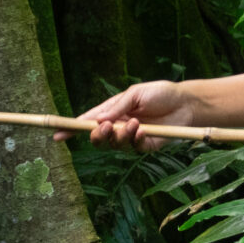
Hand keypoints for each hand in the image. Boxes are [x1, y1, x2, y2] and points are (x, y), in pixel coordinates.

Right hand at [63, 79, 198, 151]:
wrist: (186, 103)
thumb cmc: (160, 93)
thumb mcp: (136, 93)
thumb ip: (117, 107)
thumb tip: (98, 119)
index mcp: (112, 111)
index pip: (88, 122)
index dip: (72, 128)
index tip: (57, 134)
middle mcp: (118, 126)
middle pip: (97, 139)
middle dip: (98, 136)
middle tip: (107, 127)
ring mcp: (131, 138)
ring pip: (114, 145)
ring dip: (121, 135)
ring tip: (136, 123)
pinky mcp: (145, 146)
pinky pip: (133, 149)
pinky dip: (136, 140)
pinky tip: (143, 130)